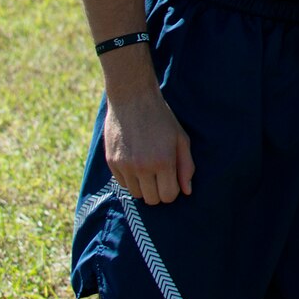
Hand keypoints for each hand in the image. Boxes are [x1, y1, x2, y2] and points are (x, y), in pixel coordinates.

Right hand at [104, 84, 194, 204]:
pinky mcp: (112, 163)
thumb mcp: (180, 139)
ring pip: (136, 194)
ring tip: (148, 169)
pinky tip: (136, 163)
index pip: (168, 196)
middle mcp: (142, 167)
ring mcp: (124, 166)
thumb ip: (186, 166)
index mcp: (163, 161)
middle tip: (161, 175)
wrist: (133, 99)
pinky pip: (123, 184)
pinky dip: (131, 179)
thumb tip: (187, 191)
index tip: (173, 179)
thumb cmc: (161, 118)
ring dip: (144, 187)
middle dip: (159, 191)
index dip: (173, 190)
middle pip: (152, 199)